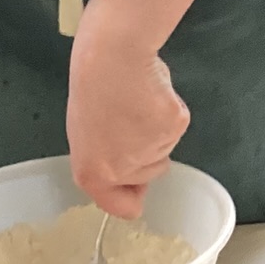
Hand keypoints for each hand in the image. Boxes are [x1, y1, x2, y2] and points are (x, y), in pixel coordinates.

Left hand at [68, 7, 190, 217]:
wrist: (111, 56)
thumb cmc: (93, 85)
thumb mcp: (87, 133)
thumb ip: (105, 159)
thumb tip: (130, 169)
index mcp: (94, 173)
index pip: (122, 207)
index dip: (132, 196)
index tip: (137, 188)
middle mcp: (124, 169)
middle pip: (151, 173)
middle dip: (146, 151)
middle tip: (129, 119)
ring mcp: (152, 150)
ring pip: (165, 147)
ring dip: (156, 127)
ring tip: (137, 100)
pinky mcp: (173, 127)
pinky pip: (177, 124)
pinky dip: (170, 109)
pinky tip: (152, 91)